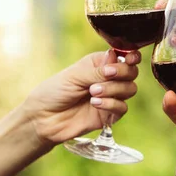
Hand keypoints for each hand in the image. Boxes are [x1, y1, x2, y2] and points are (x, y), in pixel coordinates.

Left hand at [22, 50, 139, 147]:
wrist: (43, 118)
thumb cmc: (54, 91)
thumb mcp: (75, 75)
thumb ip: (99, 71)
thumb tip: (119, 61)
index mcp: (100, 63)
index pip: (124, 57)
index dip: (131, 57)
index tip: (130, 59)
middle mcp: (108, 79)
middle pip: (132, 73)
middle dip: (122, 73)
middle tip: (106, 76)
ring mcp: (110, 97)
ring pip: (130, 89)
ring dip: (114, 89)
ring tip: (93, 92)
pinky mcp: (109, 115)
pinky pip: (122, 108)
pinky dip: (111, 104)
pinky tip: (95, 103)